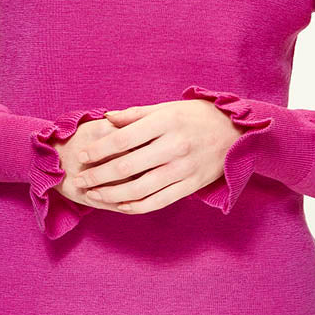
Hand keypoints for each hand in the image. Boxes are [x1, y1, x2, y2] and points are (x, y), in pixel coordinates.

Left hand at [65, 98, 243, 213]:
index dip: (99, 150)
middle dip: (98, 176)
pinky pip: (158, 201)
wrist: (235, 131)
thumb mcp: (167, 107)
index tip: (83, 156)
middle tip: (79, 179)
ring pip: (139, 189)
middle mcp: (174, 147)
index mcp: (166, 123)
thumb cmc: (196, 116)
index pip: (123, 139)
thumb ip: (135, 114)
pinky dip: (136, 207)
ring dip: (111, 195)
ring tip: (93, 196)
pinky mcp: (191, 186)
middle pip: (127, 167)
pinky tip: (120, 206)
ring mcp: (183, 169)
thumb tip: (106, 118)